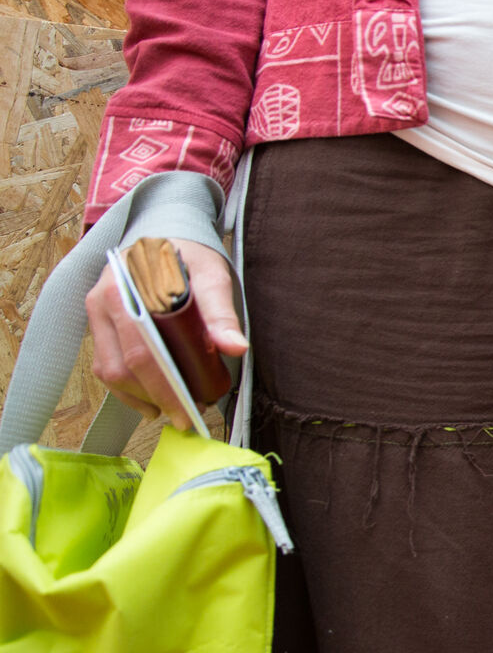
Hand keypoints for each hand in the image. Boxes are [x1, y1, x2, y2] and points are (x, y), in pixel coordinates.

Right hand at [86, 240, 247, 429]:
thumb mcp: (211, 275)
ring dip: (140, 397)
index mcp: (127, 288)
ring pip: (108, 372)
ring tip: (172, 411)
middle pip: (121, 367)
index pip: (141, 352)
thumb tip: (236, 348)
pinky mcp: (99, 324)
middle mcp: (104, 302)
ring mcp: (97, 314)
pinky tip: (152, 401)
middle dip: (155, 398)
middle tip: (186, 418)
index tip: (187, 411)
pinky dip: (128, 389)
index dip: (164, 388)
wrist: (165, 234)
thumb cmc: (188, 255)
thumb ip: (221, 312)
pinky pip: (105, 366)